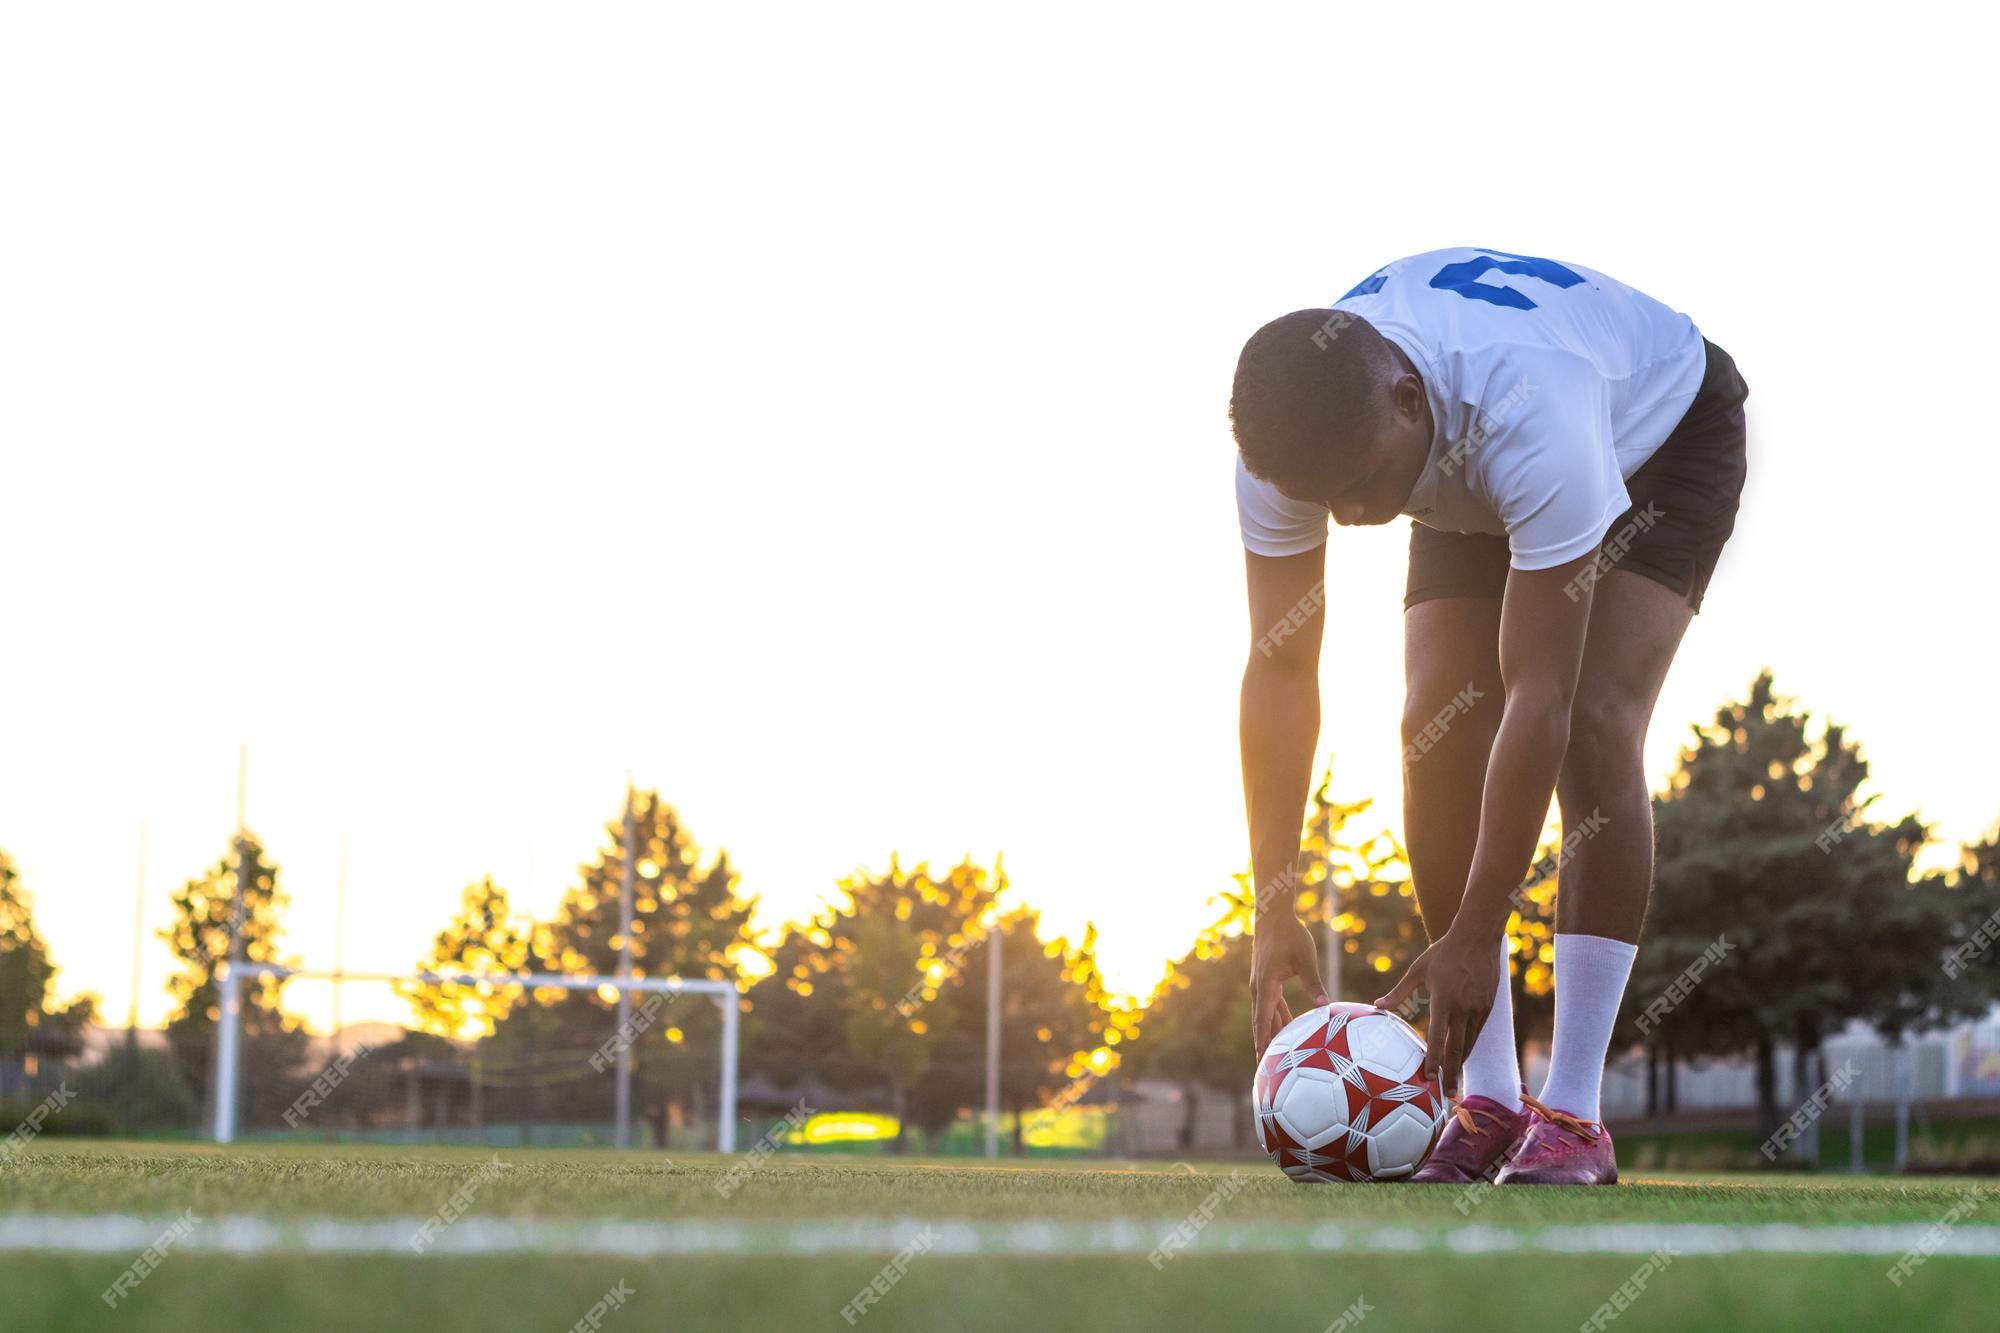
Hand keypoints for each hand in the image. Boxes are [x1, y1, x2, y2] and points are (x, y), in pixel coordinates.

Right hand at [1251, 911, 1329, 1056]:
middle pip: (1261, 1023)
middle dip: (1263, 1046)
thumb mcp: (1305, 959)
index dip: (1263, 1042)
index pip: (1263, 1020)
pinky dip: (1277, 1019)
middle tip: (1265, 1069)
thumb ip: (1314, 984)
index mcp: (1266, 985)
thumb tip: (1325, 1008)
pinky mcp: (1267, 980)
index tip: (1262, 1061)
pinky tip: (1287, 1030)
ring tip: (1275, 1057)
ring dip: (1270, 1034)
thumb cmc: (1290, 935)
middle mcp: (1259, 988)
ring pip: (1266, 1015)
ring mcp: (1262, 985)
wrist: (1273, 916)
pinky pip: (1271, 1005)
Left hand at [1372, 929, 1498, 1097]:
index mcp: (1443, 1001)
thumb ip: (1399, 992)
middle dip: (1453, 1074)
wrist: (1477, 937)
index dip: (1433, 1061)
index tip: (1428, 1078)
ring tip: (1456, 1080)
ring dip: (1463, 1063)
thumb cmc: (1443, 952)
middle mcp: (1463, 1009)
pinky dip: (1470, 1045)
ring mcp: (1479, 1009)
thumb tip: (1378, 1006)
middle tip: (1449, 1095)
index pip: (1438, 1038)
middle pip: (1458, 1050)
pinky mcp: (1488, 1006)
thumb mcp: (1417, 969)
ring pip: (1470, 1043)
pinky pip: (1478, 1031)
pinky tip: (1464, 1054)